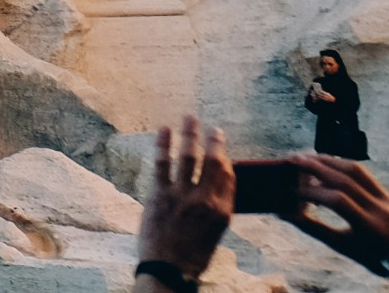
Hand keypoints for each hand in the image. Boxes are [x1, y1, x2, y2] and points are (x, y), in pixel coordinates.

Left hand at [140, 119, 236, 277]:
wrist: (169, 270)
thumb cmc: (191, 254)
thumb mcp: (213, 233)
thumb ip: (214, 209)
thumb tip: (213, 189)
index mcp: (222, 212)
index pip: (229, 178)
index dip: (226, 161)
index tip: (221, 149)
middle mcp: (206, 201)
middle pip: (214, 164)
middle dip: (215, 142)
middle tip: (214, 129)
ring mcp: (182, 196)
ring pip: (190, 158)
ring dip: (190, 134)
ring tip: (190, 117)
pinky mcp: (160, 195)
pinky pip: (162, 163)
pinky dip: (163, 143)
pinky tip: (164, 129)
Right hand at [282, 157, 388, 272]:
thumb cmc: (373, 256)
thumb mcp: (343, 247)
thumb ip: (314, 228)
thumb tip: (285, 214)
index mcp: (370, 226)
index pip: (337, 200)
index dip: (311, 192)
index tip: (291, 191)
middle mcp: (380, 208)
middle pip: (344, 179)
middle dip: (315, 167)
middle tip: (291, 160)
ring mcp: (386, 198)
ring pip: (354, 170)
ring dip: (328, 160)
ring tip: (306, 158)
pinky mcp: (386, 192)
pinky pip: (363, 172)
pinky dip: (341, 165)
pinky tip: (326, 164)